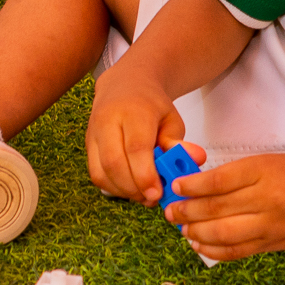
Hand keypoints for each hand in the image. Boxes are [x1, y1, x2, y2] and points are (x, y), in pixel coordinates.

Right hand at [83, 77, 186, 205]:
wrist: (124, 86)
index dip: (145, 175)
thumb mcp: (171, 119)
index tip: (157, 193)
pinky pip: (96, 174)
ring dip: (123, 191)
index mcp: (132, 111)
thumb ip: (178, 143)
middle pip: (113, 163)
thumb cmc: (150, 106)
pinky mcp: (88, 146)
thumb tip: (195, 159)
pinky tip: (130, 188)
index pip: (135, 148)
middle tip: (152, 199)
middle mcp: (107, 121)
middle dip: (133, 188)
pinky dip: (113, 187)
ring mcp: (93, 134)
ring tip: (143, 195)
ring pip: (100, 172)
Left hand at [159, 152, 284, 260]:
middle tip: (169, 211)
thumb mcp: (272, 162)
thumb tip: (198, 185)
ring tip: (181, 228)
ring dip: (195, 233)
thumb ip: (238, 173)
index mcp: (265, 171)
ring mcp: (271, 225)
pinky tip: (200, 245)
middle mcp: (267, 199)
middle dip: (185, 212)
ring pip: (222, 234)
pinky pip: (237, 251)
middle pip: (215, 209)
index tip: (176, 187)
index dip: (191, 186)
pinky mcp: (275, 245)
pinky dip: (214, 251)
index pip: (218, 181)